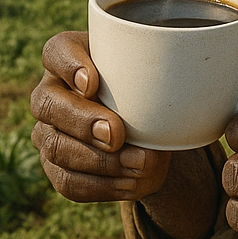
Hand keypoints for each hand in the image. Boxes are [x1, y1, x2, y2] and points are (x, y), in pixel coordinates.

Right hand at [30, 31, 171, 201]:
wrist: (148, 122)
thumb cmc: (149, 84)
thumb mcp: (153, 70)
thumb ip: (162, 71)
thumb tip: (189, 90)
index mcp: (70, 58)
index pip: (56, 52)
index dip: (68, 66)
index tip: (93, 83)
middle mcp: (51, 92)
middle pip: (48, 105)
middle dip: (83, 123)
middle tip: (117, 135)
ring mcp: (48, 131)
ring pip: (56, 148)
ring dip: (98, 161)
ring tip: (137, 164)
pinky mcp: (58, 167)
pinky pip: (69, 182)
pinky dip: (102, 186)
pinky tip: (130, 183)